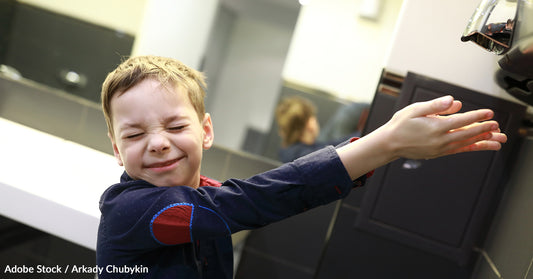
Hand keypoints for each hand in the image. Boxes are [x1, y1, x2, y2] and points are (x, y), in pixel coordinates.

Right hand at [382, 95, 506, 159]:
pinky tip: (482, 146)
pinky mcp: (439, 153)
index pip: (462, 120)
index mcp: (435, 127)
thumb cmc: (401, 125)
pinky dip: (472, 148)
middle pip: (467, 133)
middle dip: (484, 129)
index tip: (489, 113)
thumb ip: (436, 105)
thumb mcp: (415, 109)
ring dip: (483, 141)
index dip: (477, 116)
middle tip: (498, 125)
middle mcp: (440, 140)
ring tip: (498, 139)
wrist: (390, 144)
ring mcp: (440, 148)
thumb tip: (454, 101)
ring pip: (466, 144)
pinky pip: (460, 150)